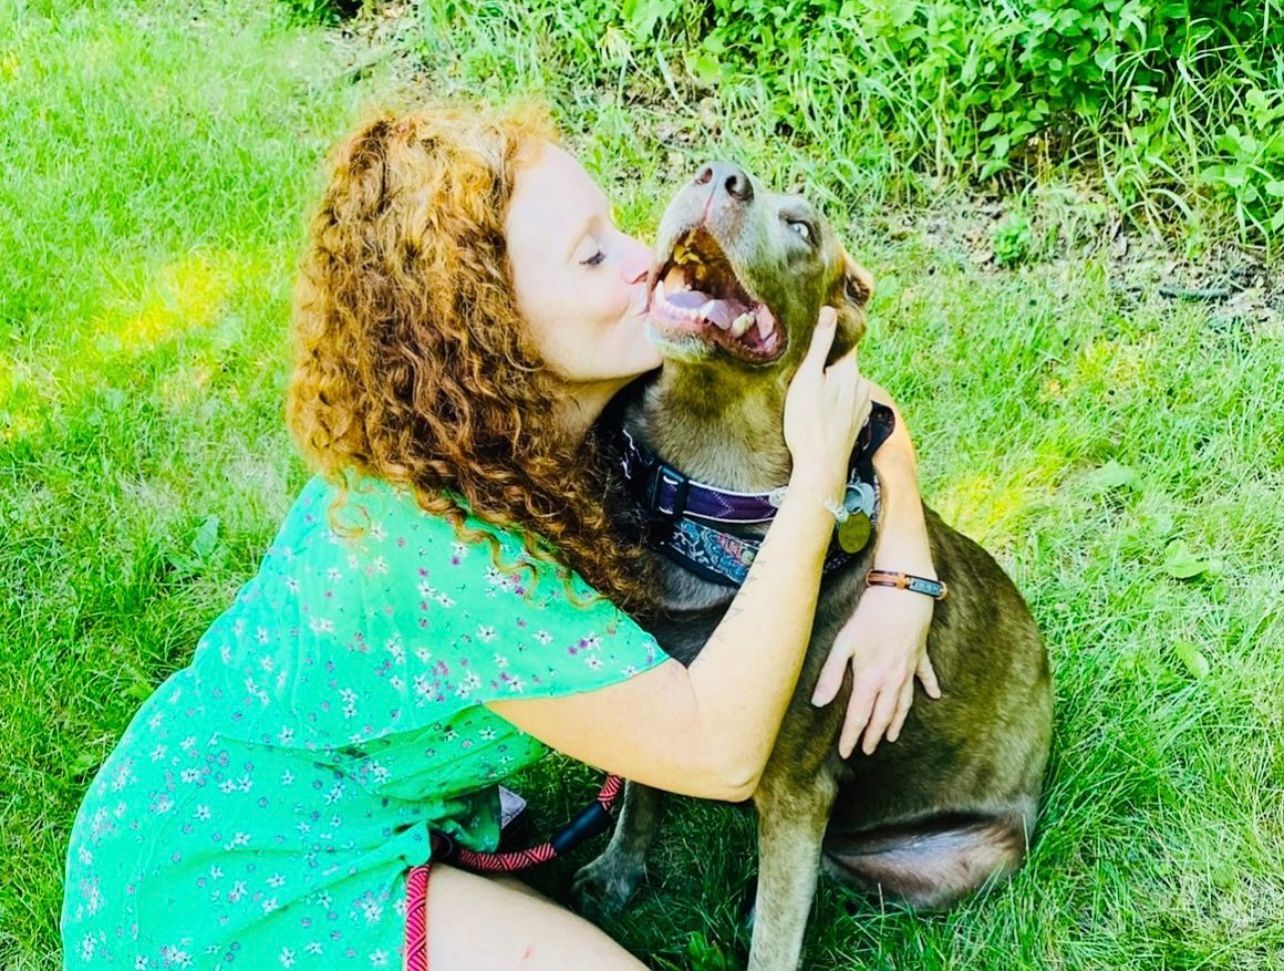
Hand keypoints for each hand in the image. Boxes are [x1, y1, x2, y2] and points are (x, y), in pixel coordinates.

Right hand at [783, 307, 870, 495]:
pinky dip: (836, 406)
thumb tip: (829, 311)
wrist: (820, 466)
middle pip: (843, 367)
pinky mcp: (858, 424)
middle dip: (828, 368)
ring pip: (845, 387)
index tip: (815, 340)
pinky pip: (847, 406)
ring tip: (811, 400)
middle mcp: (863, 386)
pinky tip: (820, 416)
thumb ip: (820, 344)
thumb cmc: (808, 423)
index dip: (830, 340)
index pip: (844, 344)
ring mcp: (863, 407)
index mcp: (850, 371)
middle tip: (804, 378)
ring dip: (832, 389)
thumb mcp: (807, 378)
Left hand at [810, 585, 940, 756]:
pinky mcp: (920, 656)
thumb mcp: (843, 643)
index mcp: (870, 679)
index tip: (845, 753)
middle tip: (867, 751)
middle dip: (873, 736)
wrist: (903, 594)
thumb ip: (831, 675)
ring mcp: (909, 670)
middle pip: (882, 716)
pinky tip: (935, 697)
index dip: (851, 736)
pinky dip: (929, 688)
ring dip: (897, 722)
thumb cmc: (869, 616)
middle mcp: (892, 681)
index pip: (858, 716)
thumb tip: (818, 703)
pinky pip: (926, 678)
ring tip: (892, 737)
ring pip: (903, 705)